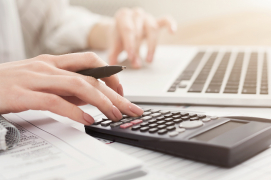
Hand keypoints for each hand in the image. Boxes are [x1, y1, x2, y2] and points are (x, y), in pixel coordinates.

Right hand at [0, 52, 142, 124]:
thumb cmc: (12, 84)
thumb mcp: (43, 82)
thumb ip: (67, 88)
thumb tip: (92, 98)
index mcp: (53, 61)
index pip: (90, 62)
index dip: (110, 76)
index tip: (122, 92)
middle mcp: (48, 66)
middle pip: (90, 77)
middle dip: (115, 94)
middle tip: (131, 108)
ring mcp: (36, 79)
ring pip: (77, 86)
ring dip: (101, 102)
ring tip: (115, 115)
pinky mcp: (24, 94)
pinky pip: (55, 102)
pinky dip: (75, 111)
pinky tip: (88, 120)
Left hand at [88, 8, 176, 67]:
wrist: (121, 28)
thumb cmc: (119, 35)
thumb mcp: (114, 44)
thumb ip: (113, 54)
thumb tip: (113, 64)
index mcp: (123, 16)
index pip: (128, 30)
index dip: (130, 44)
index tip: (131, 57)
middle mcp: (136, 14)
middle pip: (139, 31)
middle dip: (138, 49)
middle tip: (136, 63)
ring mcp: (147, 17)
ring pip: (152, 29)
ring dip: (151, 46)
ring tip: (149, 60)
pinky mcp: (157, 21)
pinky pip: (166, 20)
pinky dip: (170, 24)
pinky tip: (172, 32)